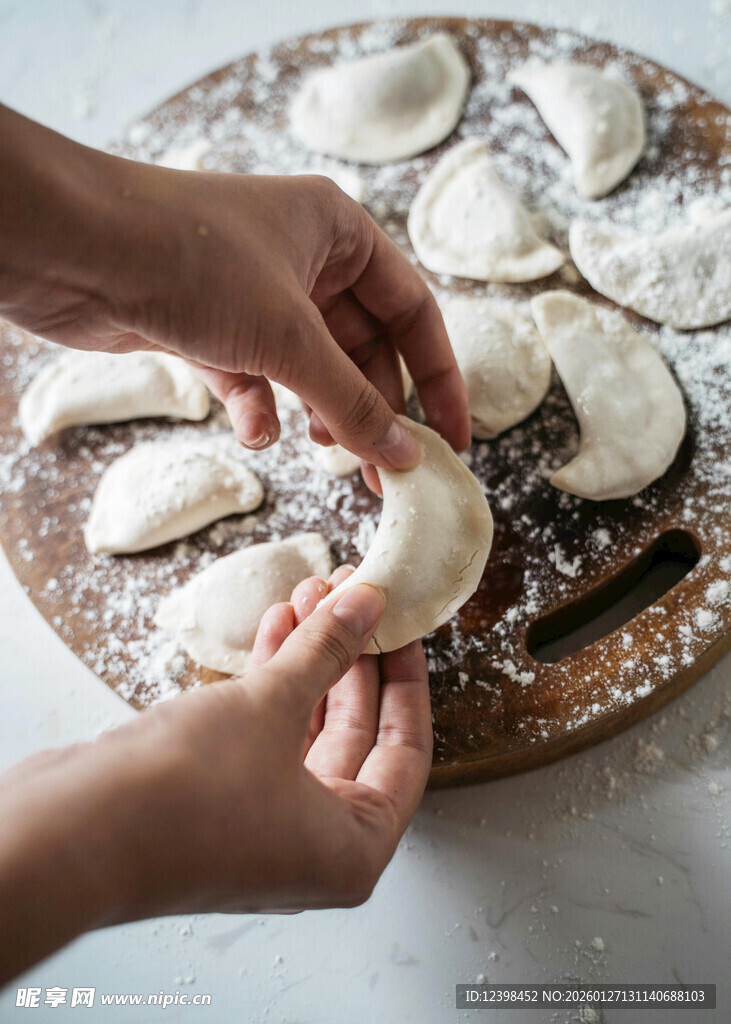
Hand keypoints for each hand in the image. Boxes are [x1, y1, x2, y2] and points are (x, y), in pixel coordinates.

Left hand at [0, 105, 470, 469]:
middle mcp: (302, 257)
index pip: (413, 311)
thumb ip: (352, 401)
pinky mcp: (209, 323)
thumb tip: (403, 456)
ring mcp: (254, 291)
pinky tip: (252, 431)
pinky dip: (257, 407)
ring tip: (325, 454)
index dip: (438, 377)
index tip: (452, 438)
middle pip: (363, 346)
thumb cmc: (191, 260)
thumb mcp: (289, 337)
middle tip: (383, 470)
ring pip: (309, 366)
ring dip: (319, 412)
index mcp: (340, 232)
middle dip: (372, 408)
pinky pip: (253, 374)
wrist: (71, 247)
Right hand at [0, 570, 431, 980]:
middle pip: (354, 734)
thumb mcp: (273, 705)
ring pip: (304, 727)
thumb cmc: (187, 795)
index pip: (406, 752)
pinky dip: (270, 681)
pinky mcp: (220, 802)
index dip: (406, 679)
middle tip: (351, 598)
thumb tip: (366, 603)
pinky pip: (263, 732)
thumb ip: (328, 650)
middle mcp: (313, 846)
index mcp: (352, 849)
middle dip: (350, 656)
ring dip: (306, 660)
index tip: (402, 627)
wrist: (74, 832)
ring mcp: (263, 826)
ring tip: (309, 594)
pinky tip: (273, 626)